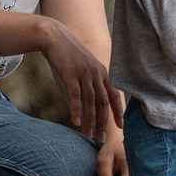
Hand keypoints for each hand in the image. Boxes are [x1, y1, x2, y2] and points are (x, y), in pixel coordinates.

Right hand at [40, 18, 115, 141]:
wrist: (54, 37)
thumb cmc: (68, 56)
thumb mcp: (84, 68)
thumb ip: (89, 85)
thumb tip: (88, 106)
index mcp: (102, 72)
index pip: (114, 95)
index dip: (118, 112)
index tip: (121, 127)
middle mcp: (96, 73)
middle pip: (103, 102)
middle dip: (104, 122)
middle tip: (102, 139)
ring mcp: (84, 73)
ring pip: (90, 102)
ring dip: (91, 121)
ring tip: (89, 136)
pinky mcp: (70, 74)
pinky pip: (75, 96)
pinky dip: (76, 110)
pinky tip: (76, 122)